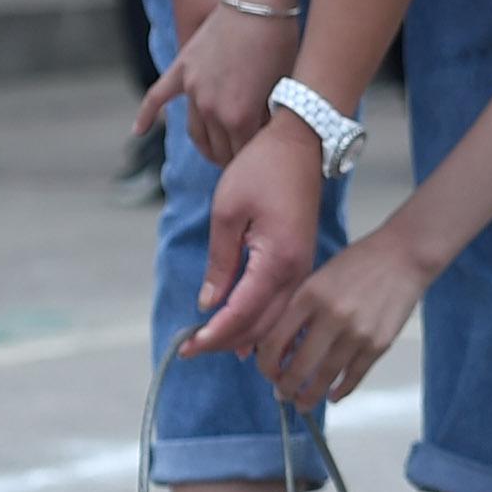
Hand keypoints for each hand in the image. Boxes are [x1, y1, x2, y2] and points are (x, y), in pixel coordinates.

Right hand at [147, 0, 302, 166]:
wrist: (257, 1)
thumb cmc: (282, 42)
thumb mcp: (285, 85)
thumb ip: (271, 117)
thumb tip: (269, 137)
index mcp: (241, 118)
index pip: (244, 155)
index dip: (255, 162)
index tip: (263, 165)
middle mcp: (211, 109)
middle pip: (219, 148)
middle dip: (232, 158)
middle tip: (244, 162)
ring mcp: (192, 90)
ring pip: (194, 131)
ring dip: (206, 147)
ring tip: (218, 154)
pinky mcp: (182, 70)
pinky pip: (157, 97)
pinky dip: (146, 116)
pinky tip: (137, 132)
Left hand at [186, 117, 329, 363]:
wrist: (304, 141)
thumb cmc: (261, 170)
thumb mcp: (227, 214)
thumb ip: (220, 263)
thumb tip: (209, 303)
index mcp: (276, 260)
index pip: (241, 313)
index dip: (212, 334)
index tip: (186, 348)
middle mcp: (297, 270)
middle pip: (261, 324)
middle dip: (226, 342)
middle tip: (191, 349)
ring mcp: (304, 266)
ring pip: (275, 317)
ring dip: (244, 334)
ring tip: (212, 342)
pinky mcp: (302, 259)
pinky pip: (283, 302)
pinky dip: (260, 318)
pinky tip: (242, 325)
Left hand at [247, 224, 428, 412]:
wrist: (404, 255)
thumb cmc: (358, 264)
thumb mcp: (317, 278)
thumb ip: (297, 311)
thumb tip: (282, 351)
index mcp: (308, 297)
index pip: (274, 343)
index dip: (266, 366)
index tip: (269, 373)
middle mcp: (330, 316)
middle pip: (297, 367)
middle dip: (285, 388)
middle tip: (283, 394)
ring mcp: (357, 332)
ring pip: (325, 377)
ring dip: (310, 396)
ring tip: (303, 403)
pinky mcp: (380, 343)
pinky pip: (355, 376)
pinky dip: (342, 390)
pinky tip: (333, 395)